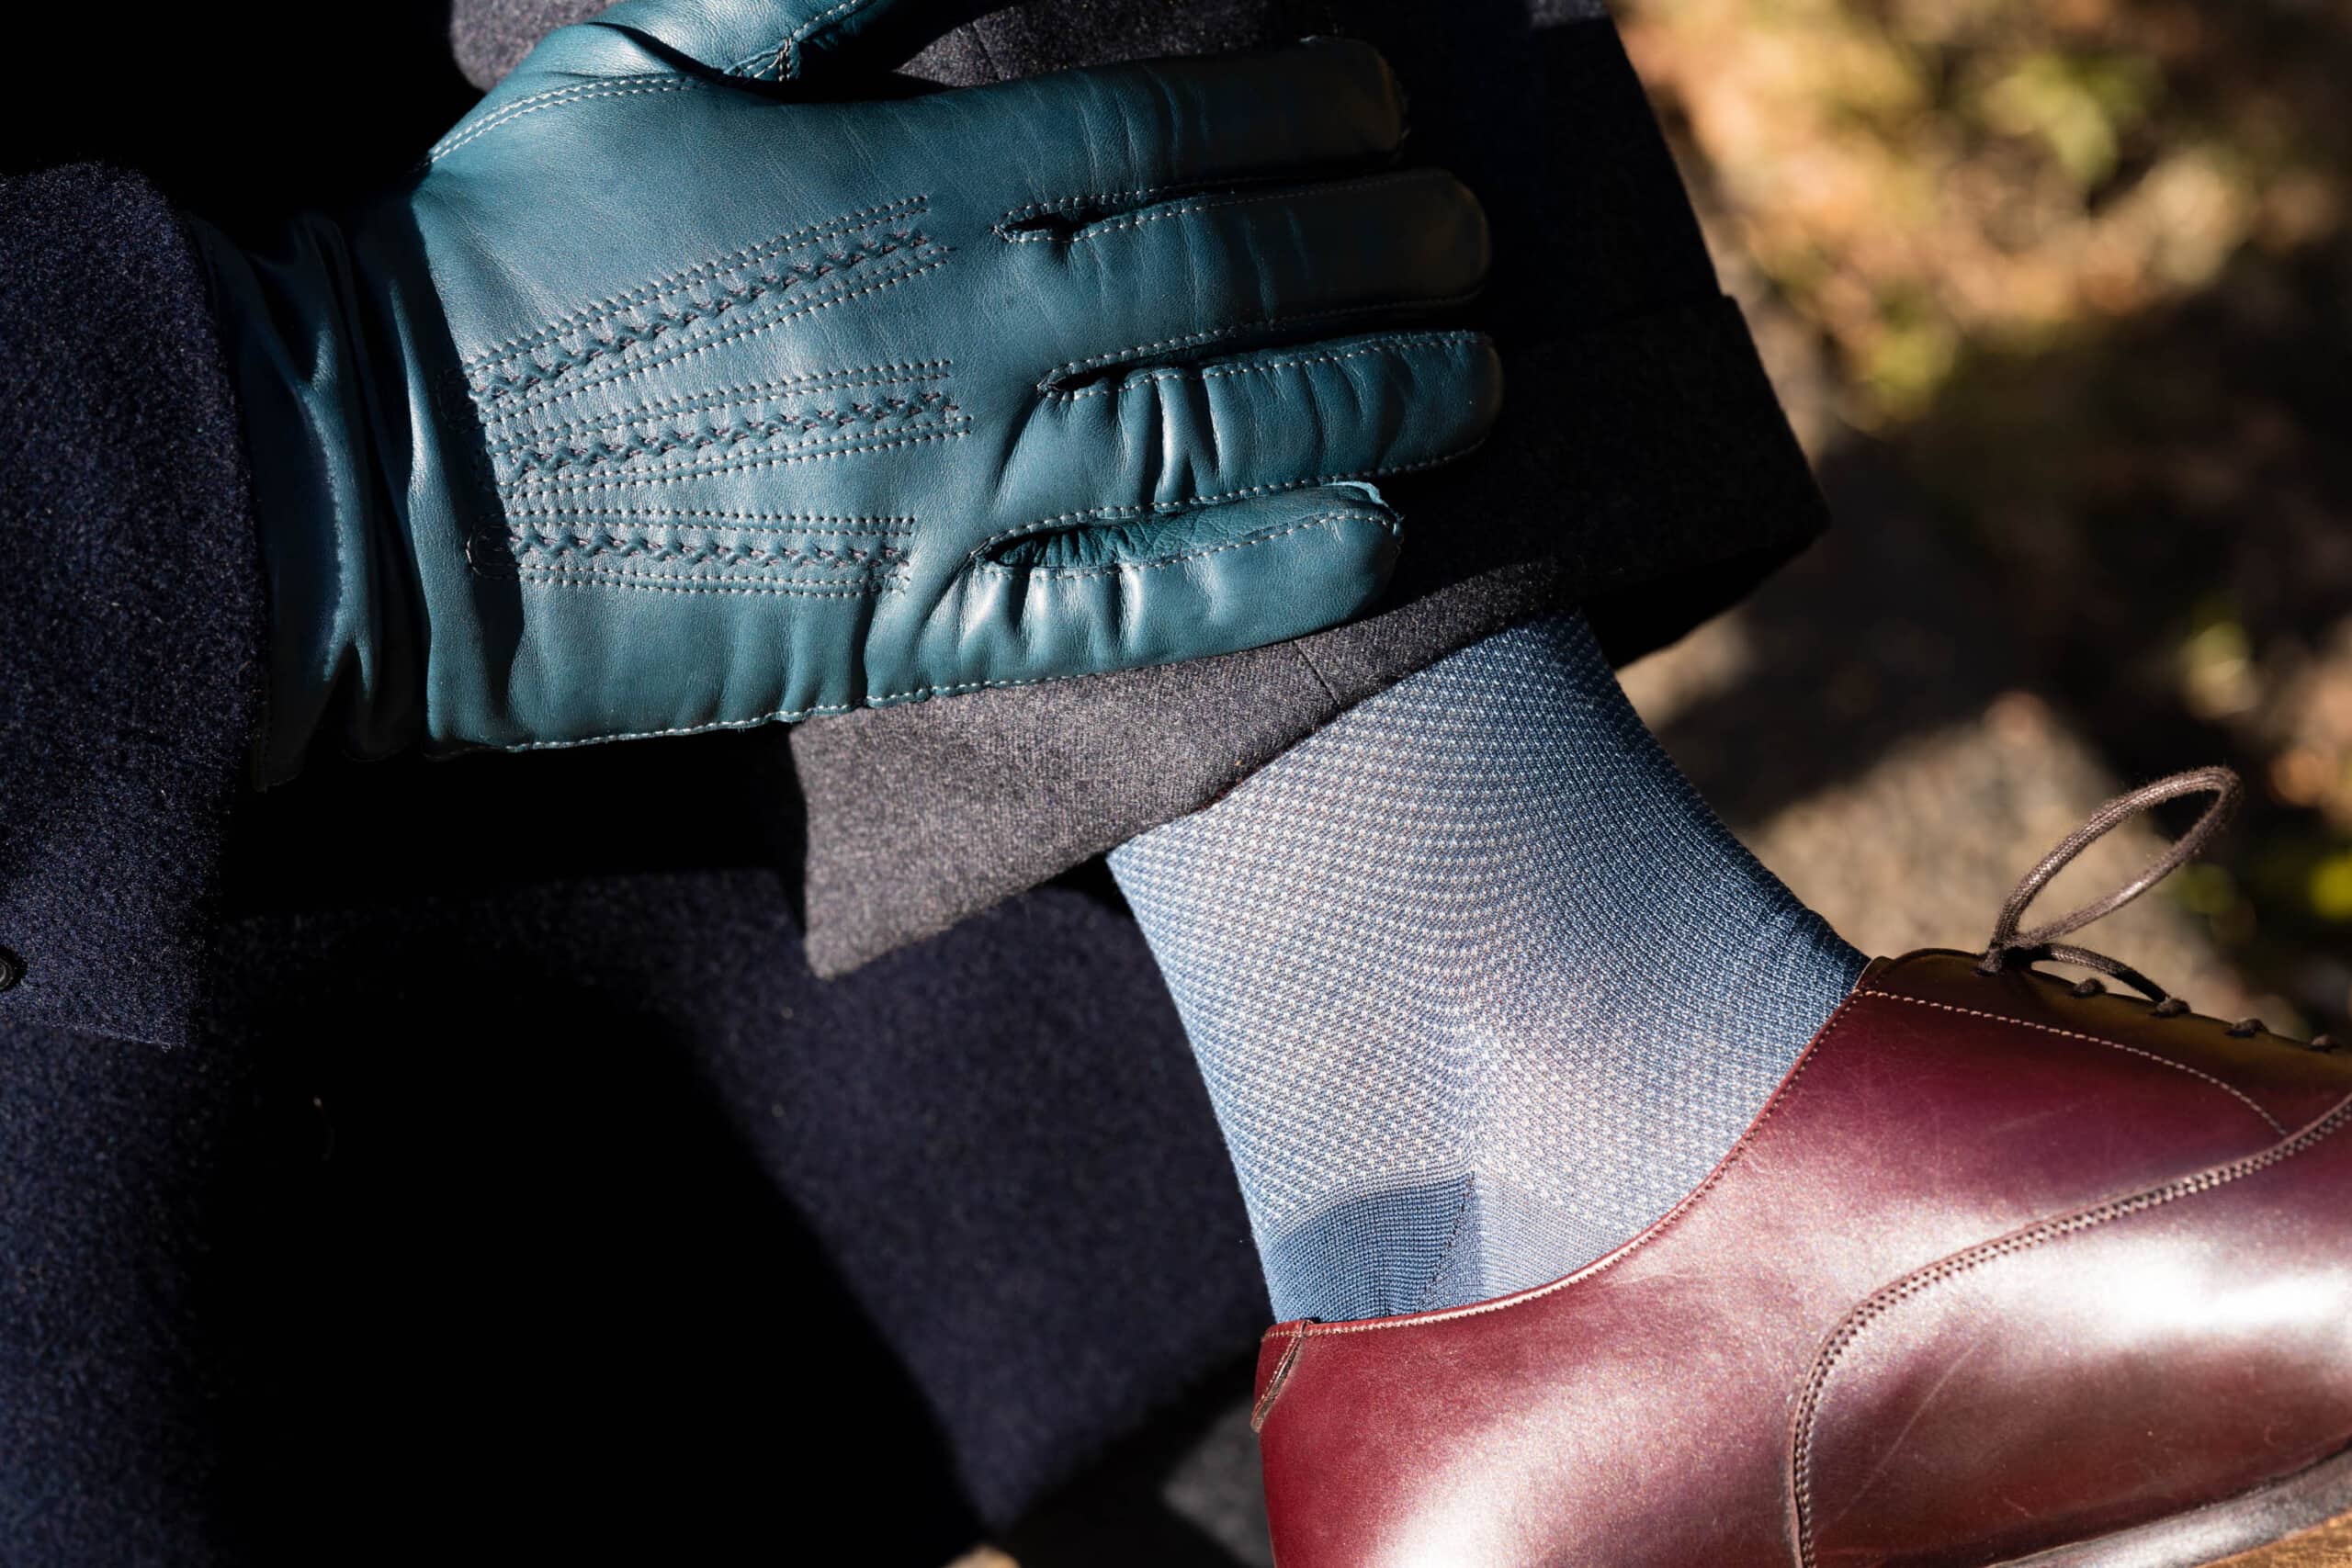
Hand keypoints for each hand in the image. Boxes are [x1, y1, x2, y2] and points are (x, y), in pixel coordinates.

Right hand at [197, 0, 1499, 776]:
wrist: (385, 489)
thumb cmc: (503, 257)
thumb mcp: (642, 53)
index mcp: (899, 179)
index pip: (1155, 131)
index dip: (1295, 117)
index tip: (1381, 115)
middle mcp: (960, 329)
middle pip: (1224, 276)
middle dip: (1373, 251)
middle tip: (1464, 242)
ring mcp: (954, 488)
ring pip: (1215, 435)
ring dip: (1368, 400)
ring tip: (1472, 379)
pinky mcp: (924, 625)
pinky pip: (1130, 606)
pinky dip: (1260, 572)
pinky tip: (1371, 538)